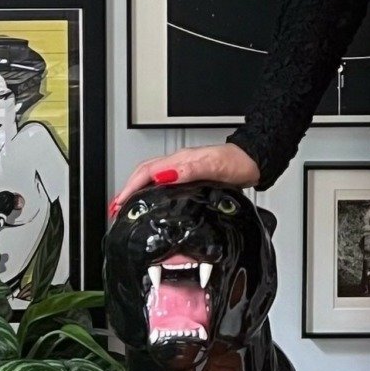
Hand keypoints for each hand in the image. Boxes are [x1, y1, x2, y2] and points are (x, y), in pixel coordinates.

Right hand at [108, 142, 260, 220]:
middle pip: (144, 175)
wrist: (252, 162)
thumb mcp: (212, 166)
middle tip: (117, 209)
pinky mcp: (190, 179)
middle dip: (127, 190)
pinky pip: (164, 185)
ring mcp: (183, 172)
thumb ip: (189, 170)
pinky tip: (153, 203)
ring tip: (128, 207)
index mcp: (179, 161)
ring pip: (152, 179)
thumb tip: (165, 175)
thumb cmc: (235, 163)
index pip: (146, 172)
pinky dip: (152, 193)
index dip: (130, 187)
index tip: (120, 203)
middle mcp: (178, 165)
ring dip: (137, 192)